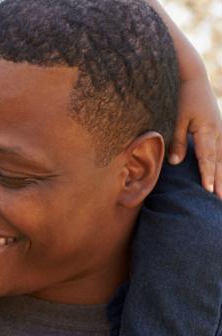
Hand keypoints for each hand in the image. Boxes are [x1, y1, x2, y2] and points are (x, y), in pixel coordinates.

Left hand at [170, 74, 221, 197]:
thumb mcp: (176, 119)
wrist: (194, 79)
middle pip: (219, 162)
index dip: (208, 175)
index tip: (208, 190)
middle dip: (220, 181)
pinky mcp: (218, 129)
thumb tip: (175, 162)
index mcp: (207, 130)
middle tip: (220, 199)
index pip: (208, 158)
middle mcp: (218, 132)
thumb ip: (177, 141)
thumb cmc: (183, 98)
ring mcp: (220, 131)